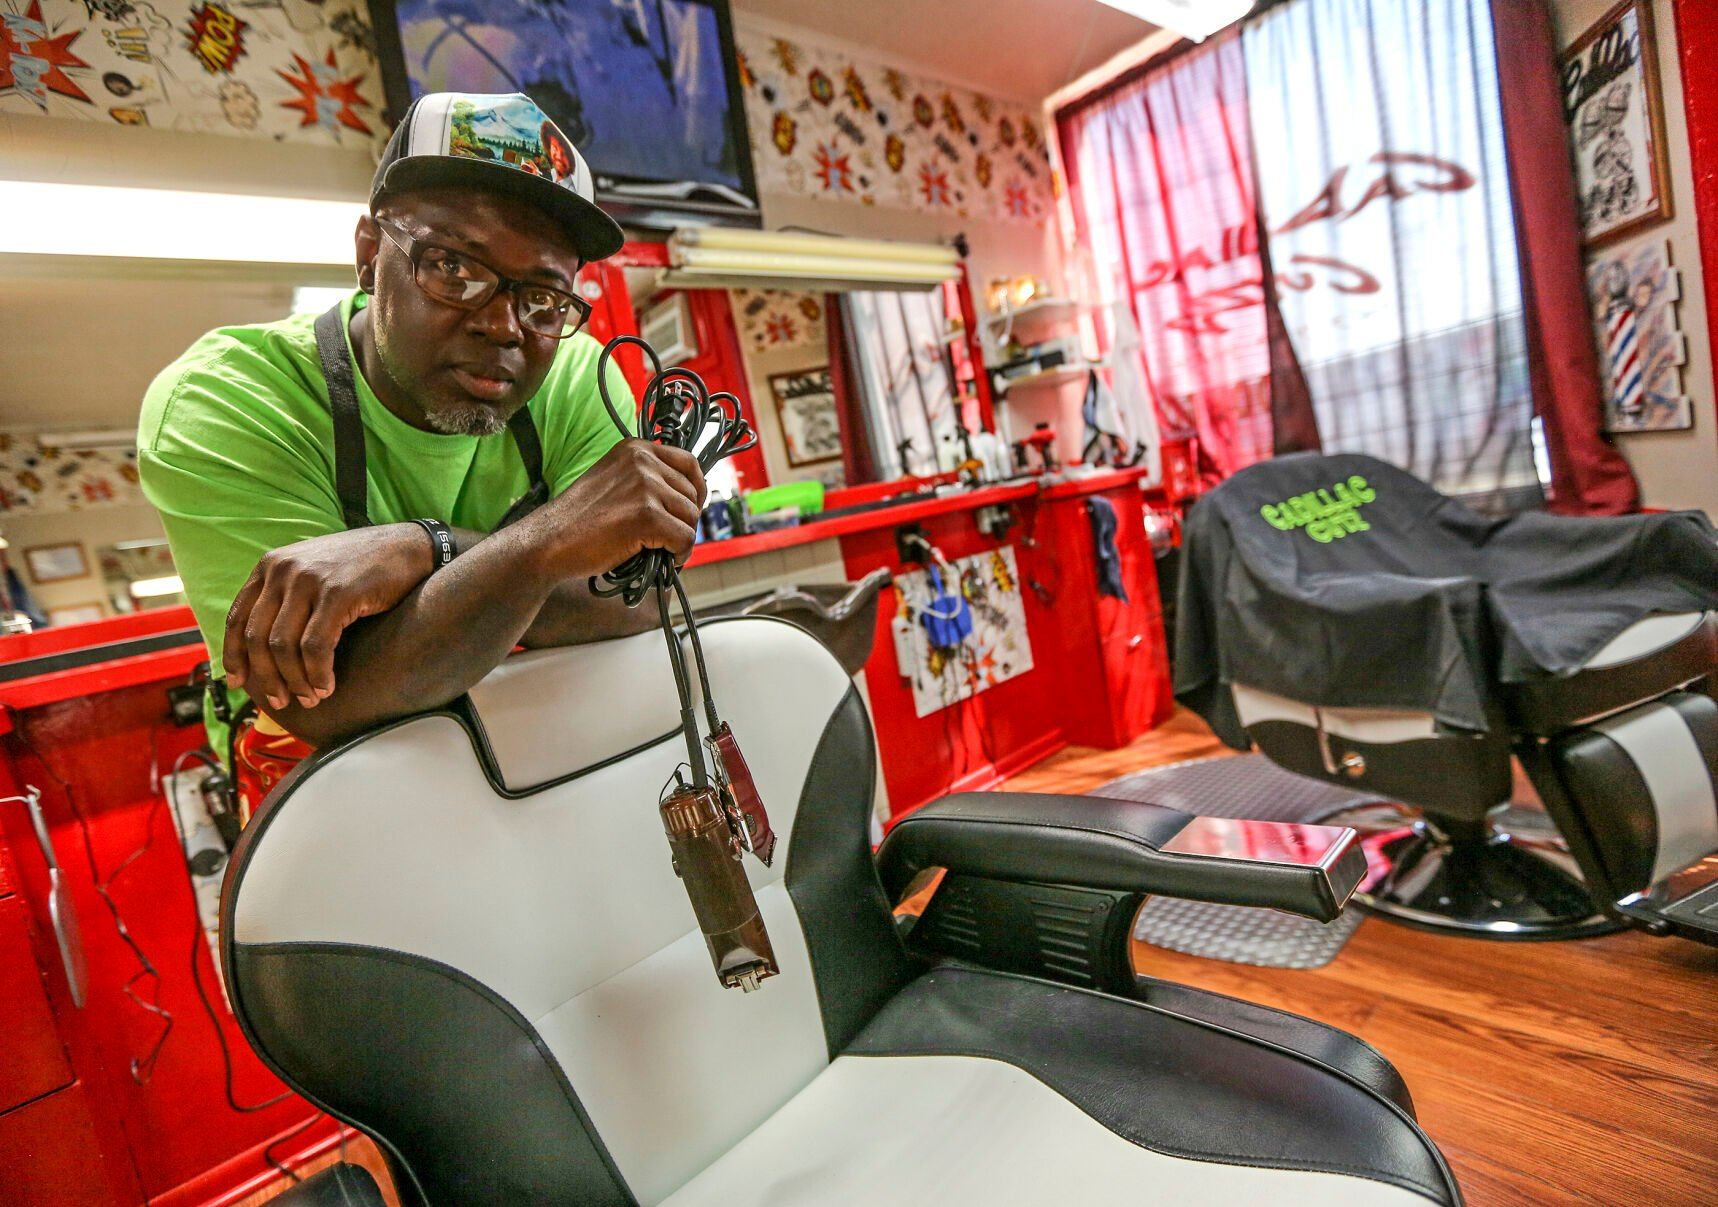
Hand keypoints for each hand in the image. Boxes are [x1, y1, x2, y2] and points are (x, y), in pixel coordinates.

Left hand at [224, 524, 433, 711]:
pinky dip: (318, 674)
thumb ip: (286, 597)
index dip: (234, 657)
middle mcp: (283, 570)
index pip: (237, 619)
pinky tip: (327, 686)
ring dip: (294, 681)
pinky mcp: (338, 593)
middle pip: (257, 638)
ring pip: (283, 647)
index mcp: (271, 566)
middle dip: (267, 678)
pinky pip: (315, 647)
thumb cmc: (363, 567)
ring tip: (311, 698)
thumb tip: (265, 645)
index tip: (238, 684)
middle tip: (281, 702)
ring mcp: (310, 579)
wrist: (410, 546)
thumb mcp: (313, 572)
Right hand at [531, 438, 706, 577]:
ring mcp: (646, 486)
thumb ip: (645, 480)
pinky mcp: (648, 515)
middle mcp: (643, 461)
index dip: (696, 490)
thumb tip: (686, 498)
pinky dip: (678, 555)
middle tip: (668, 538)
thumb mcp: (614, 481)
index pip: (689, 463)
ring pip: (690, 517)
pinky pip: (684, 538)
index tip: (690, 509)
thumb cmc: (578, 520)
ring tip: (660, 550)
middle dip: (685, 519)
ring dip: (680, 538)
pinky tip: (662, 560)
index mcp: (635, 449)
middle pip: (692, 493)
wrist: (549, 542)